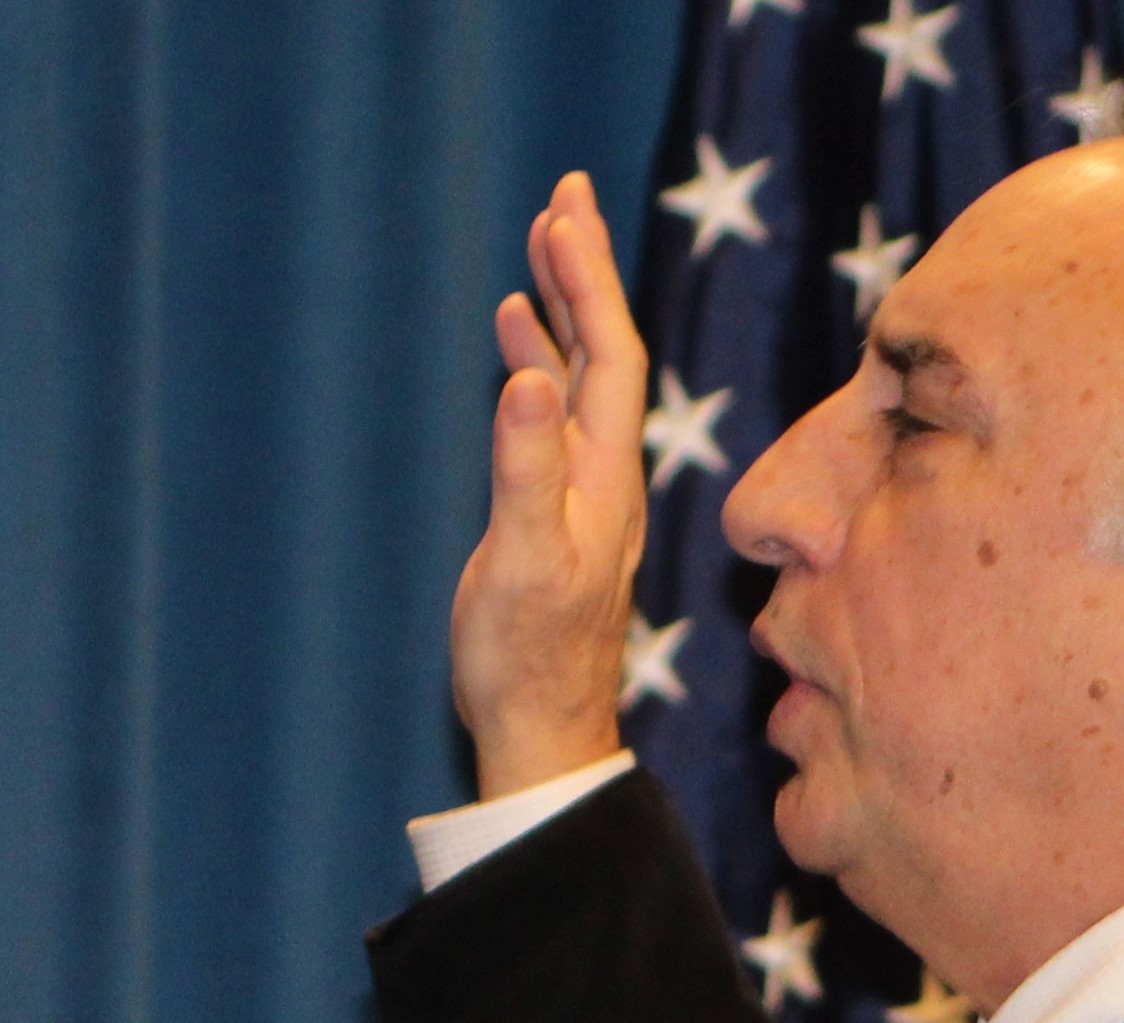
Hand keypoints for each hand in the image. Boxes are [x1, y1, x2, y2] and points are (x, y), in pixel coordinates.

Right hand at [451, 172, 652, 796]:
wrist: (540, 726)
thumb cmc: (525, 656)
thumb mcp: (524, 561)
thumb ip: (525, 471)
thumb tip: (529, 377)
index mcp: (601, 474)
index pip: (608, 353)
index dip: (588, 281)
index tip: (561, 214)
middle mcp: (601, 471)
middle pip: (603, 347)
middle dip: (582, 269)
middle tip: (563, 195)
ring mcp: (578, 489)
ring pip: (578, 375)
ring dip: (561, 307)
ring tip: (540, 245)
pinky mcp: (553, 510)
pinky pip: (551, 413)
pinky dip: (535, 363)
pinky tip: (515, 342)